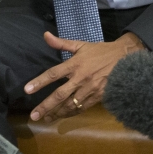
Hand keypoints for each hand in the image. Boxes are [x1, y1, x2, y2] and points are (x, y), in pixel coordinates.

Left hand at [24, 31, 145, 122]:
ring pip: (70, 105)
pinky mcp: (98, 97)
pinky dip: (72, 113)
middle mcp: (80, 78)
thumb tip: (45, 35)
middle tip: (34, 115)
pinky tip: (63, 116)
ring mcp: (90, 89)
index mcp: (74, 64)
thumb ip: (61, 43)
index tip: (27, 90)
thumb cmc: (100, 51)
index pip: (53, 74)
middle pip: (60, 95)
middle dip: (46, 106)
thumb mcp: (81, 44)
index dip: (39, 82)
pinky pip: (82, 107)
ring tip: (46, 118)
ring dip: (57, 113)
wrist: (126, 59)